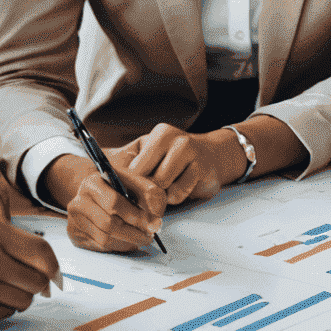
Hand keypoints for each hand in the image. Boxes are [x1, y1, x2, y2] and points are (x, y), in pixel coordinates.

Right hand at [0, 209, 61, 321]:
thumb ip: (7, 237)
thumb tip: (44, 263)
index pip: (41, 252)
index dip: (54, 267)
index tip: (56, 276)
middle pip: (36, 280)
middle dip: (38, 285)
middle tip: (32, 285)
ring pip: (22, 300)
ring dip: (20, 298)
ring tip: (5, 289)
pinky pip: (3, 314)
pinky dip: (3, 309)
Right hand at [44, 155, 167, 253]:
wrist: (97, 192)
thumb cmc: (120, 188)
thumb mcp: (138, 182)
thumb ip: (151, 195)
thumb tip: (154, 220)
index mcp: (93, 181)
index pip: (114, 203)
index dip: (136, 216)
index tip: (153, 225)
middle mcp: (79, 200)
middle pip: (108, 224)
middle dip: (133, 233)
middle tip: (149, 236)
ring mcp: (74, 218)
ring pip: (104, 239)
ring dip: (127, 242)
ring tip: (141, 238)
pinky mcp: (74, 234)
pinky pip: (99, 247)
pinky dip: (118, 246)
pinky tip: (126, 239)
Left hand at [112, 124, 241, 205]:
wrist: (213, 157)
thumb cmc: (176, 161)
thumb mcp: (156, 158)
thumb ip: (138, 169)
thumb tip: (117, 189)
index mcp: (159, 134)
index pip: (133, 165)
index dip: (129, 184)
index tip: (129, 193)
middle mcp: (174, 137)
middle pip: (145, 175)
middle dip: (145, 190)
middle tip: (147, 196)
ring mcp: (189, 150)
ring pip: (161, 184)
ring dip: (162, 194)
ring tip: (168, 187)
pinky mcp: (201, 166)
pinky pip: (178, 192)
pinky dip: (176, 197)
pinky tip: (181, 187)